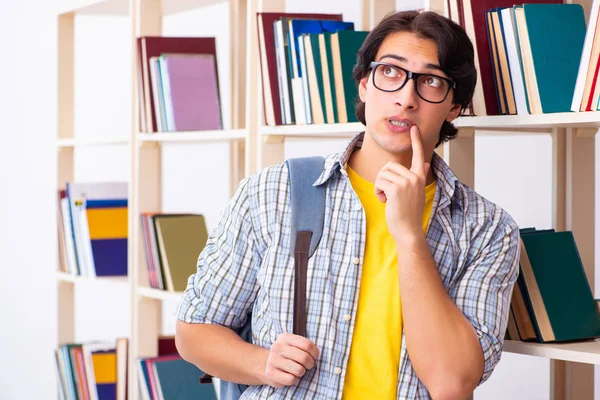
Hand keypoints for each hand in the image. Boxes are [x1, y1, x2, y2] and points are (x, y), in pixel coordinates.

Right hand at [263, 333, 319, 387]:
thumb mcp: (294, 345)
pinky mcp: (270, 373)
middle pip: (304, 357)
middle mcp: (277, 347)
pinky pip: (291, 379)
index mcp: (285, 338)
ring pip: (299, 370)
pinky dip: (294, 379)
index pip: (306, 344)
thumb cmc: (287, 355)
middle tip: (308, 365)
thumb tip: (316, 354)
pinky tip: (289, 375)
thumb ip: (304, 346)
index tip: (314, 356)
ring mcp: (273, 360)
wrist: (266, 364)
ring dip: (302, 372)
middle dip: (310, 364)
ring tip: (297, 369)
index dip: (314, 352)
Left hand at [374, 125, 430, 240]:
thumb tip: (426, 163)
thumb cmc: (408, 212)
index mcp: (419, 177)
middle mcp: (415, 177)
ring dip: (379, 186)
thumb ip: (419, 176)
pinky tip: (384, 201)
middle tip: (387, 192)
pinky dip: (378, 192)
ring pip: (382, 173)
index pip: (419, 155)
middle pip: (389, 165)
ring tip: (386, 198)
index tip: (414, 128)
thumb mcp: (416, 192)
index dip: (416, 141)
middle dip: (383, 178)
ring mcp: (406, 183)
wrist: (408, 230)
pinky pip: (379, 182)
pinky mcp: (396, 189)